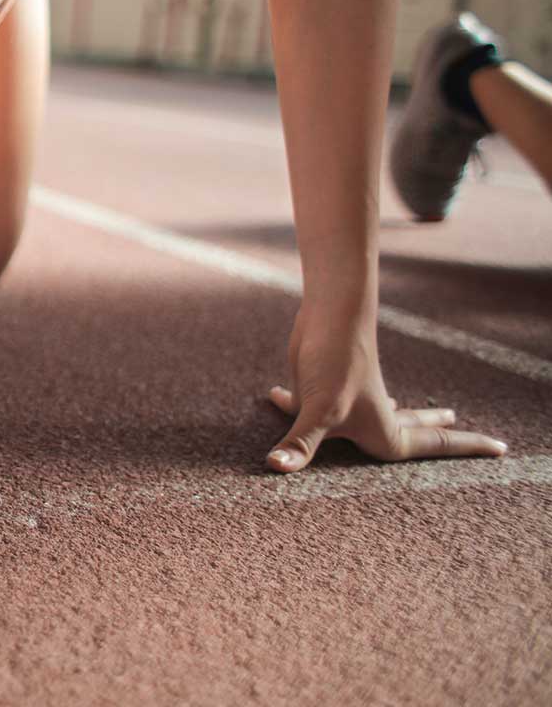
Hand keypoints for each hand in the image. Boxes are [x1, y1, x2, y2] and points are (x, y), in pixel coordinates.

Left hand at [264, 306, 507, 471]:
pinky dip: (297, 402)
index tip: (504, 448)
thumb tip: (277, 467)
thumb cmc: (335, 363)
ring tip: (410, 412)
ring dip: (393, 413)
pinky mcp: (324, 385)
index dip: (469, 449)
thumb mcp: (317, 410)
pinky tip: (276, 395)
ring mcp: (351, 400)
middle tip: (468, 430)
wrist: (327, 314)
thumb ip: (300, 443)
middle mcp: (372, 416)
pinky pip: (315, 402)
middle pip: (415, 431)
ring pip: (376, 411)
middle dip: (439, 435)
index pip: (436, 447)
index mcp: (385, 432)